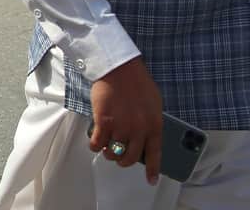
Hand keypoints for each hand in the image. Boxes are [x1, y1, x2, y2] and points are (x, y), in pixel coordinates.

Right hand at [88, 57, 163, 184]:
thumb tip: (145, 136)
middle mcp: (139, 130)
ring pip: (113, 153)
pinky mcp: (104, 122)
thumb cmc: (136, 81)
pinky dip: (95, 146)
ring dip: (109, 153)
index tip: (151, 180)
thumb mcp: (154, 103)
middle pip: (130, 158)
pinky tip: (95, 142)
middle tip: (119, 156)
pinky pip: (98, 144)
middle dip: (123, 161)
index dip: (152, 170)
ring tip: (107, 147)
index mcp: (154, 125)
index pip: (154, 154)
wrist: (118, 68)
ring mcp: (121, 127)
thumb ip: (151, 122)